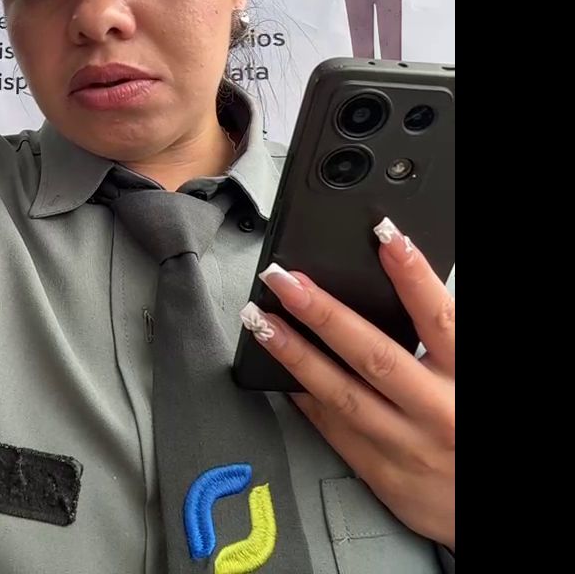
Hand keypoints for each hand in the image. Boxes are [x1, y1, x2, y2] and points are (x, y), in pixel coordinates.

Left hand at [248, 219, 454, 549]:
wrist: (489, 514)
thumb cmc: (472, 427)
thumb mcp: (470, 378)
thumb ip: (443, 339)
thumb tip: (402, 279)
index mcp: (467, 380)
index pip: (439, 319)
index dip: (412, 275)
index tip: (383, 233)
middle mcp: (436, 412)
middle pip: (373, 354)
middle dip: (322, 312)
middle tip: (282, 279)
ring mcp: (406, 446)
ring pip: (341, 394)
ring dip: (294, 353)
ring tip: (258, 320)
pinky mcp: (382, 474)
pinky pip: (333, 429)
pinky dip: (302, 396)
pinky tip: (274, 370)